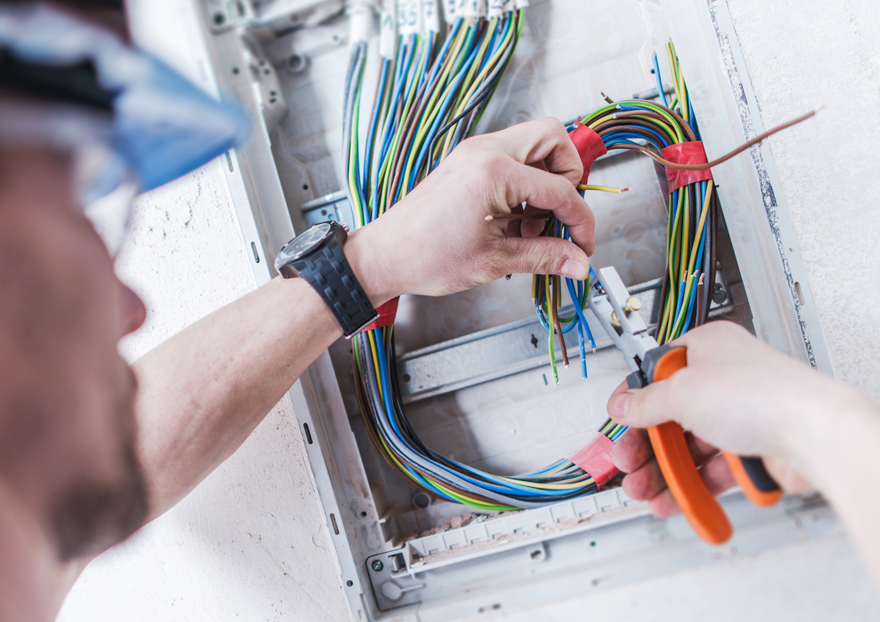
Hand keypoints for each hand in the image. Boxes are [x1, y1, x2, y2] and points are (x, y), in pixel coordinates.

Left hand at [346, 117, 594, 303]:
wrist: (385, 256)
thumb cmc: (424, 256)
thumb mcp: (494, 261)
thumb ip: (544, 256)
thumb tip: (577, 261)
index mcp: (494, 171)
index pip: (561, 189)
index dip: (580, 220)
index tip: (582, 245)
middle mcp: (484, 151)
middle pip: (554, 138)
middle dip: (568, 177)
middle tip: (560, 216)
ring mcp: (474, 153)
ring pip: (534, 146)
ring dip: (545, 183)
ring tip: (531, 227)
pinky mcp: (467, 162)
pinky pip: (512, 160)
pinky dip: (524, 185)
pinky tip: (514, 222)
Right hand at [606, 321, 841, 516]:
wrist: (814, 435)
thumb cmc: (764, 395)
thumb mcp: (683, 391)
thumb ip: (646, 401)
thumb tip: (623, 405)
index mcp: (708, 348)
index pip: (657, 372)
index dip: (634, 398)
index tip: (618, 419)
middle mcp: (724, 380)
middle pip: (671, 415)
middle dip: (645, 444)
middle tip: (628, 462)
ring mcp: (740, 416)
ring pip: (690, 447)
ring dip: (663, 471)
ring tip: (645, 490)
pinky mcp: (752, 451)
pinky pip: (712, 470)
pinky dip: (692, 486)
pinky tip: (676, 498)